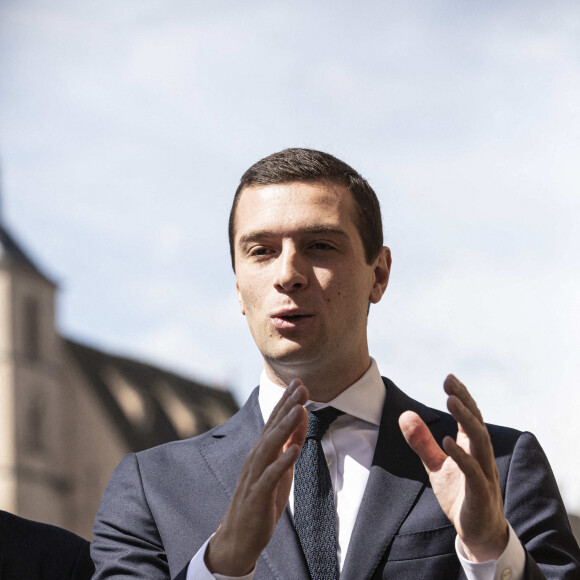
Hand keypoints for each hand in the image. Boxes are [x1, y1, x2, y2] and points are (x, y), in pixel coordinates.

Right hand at [205, 379, 308, 575]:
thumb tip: (302, 421)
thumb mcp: (282, 469)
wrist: (239, 537)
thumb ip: (291, 444)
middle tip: (300, 387)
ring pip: (270, 446)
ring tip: (299, 409)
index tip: (298, 383)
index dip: (286, 402)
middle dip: (287, 407)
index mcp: (262, 451)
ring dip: (285, 427)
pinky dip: (282, 462)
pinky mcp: (257, 495)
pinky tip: (294, 450)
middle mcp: (256, 458)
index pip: (274, 421)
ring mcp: (255, 475)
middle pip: (272, 428)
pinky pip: (270, 476)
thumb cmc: (262, 500)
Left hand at [398, 375, 508, 561]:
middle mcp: (482, 456)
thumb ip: (422, 442)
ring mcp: (484, 474)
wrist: (478, 532)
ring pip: (480, 442)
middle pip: (476, 423)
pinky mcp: (480, 493)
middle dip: (464, 401)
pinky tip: (447, 442)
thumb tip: (405, 415)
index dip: (462, 397)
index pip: (470, 416)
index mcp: (472, 447)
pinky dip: (461, 456)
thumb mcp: (436, 466)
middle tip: (450, 383)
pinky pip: (473, 471)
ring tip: (451, 401)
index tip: (449, 378)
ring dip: (466, 420)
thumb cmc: (460, 495)